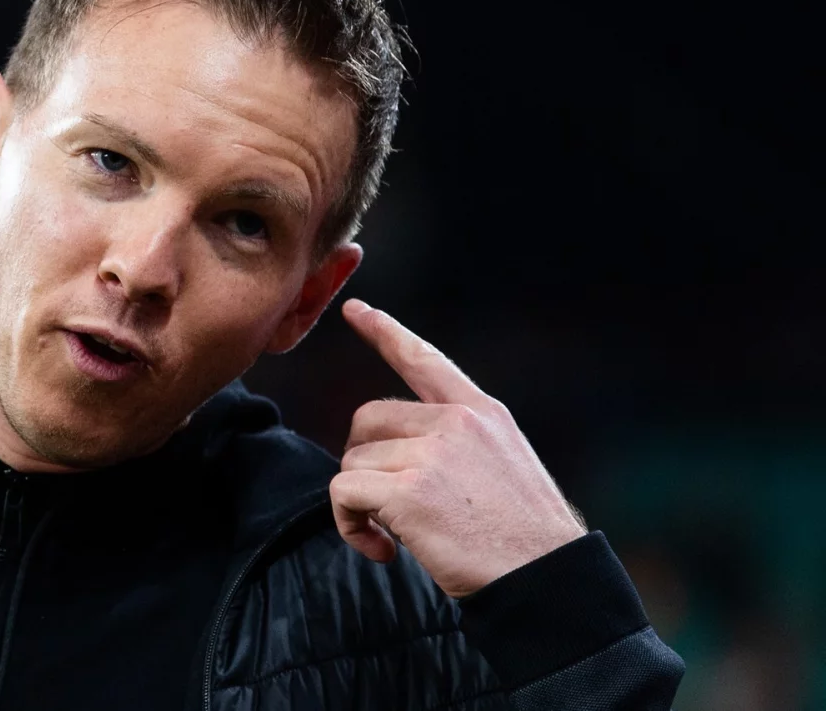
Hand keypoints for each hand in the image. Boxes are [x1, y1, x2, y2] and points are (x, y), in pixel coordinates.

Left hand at [330, 299, 585, 598]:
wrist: (548, 582)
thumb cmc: (524, 540)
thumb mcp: (504, 466)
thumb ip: (458, 445)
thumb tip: (399, 452)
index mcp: (481, 413)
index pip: (424, 360)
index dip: (385, 332)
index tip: (355, 309)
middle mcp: (455, 423)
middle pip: (368, 420)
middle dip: (365, 461)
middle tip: (390, 505)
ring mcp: (431, 454)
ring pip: (353, 461)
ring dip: (361, 502)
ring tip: (395, 535)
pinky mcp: (408, 492)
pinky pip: (344, 493)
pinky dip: (349, 525)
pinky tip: (383, 549)